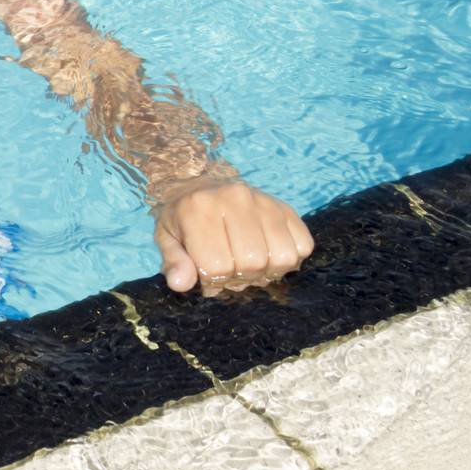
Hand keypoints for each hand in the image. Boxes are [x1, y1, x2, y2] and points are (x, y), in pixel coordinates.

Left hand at [152, 179, 314, 295]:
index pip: (217, 266)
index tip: (208, 275)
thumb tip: (180, 284)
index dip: (214, 281)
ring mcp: (263, 200)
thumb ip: (173, 262)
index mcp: (199, 209)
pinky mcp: (285, 207)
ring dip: (267, 272)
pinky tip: (267, 254)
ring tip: (248, 264)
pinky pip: (304, 245)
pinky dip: (289, 259)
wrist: (200, 185)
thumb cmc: (183, 218)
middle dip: (240, 278)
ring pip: (282, 257)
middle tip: (229, 271)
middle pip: (253, 263)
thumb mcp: (166, 238)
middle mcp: (235, 198)